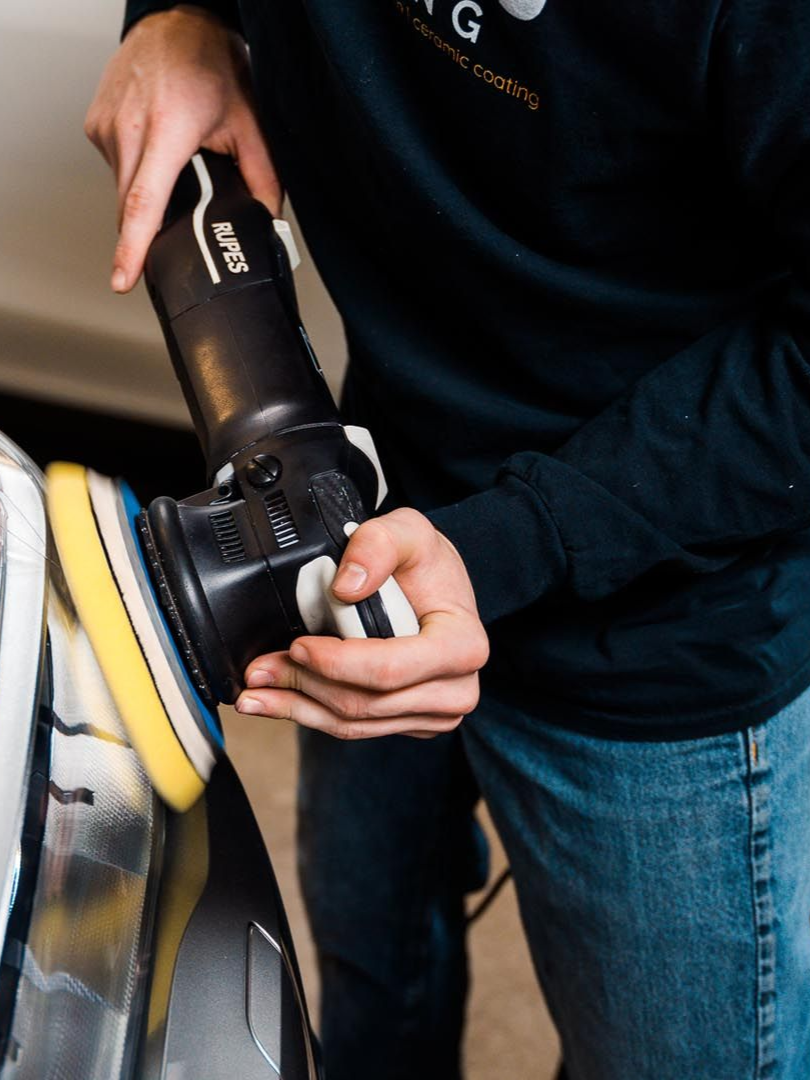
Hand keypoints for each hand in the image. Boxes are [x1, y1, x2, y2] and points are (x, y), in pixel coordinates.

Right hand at [84, 4, 281, 292]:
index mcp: (168, 130)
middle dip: (149, 231)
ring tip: (175, 163)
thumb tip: (271, 221)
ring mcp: (107, 126)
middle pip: (132, 206)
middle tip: (176, 230)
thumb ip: (264, 177)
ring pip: (123, 189)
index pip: (144, 203)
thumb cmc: (208, 62)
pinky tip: (157, 151)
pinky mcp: (94, 125)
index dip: (133, 247)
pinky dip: (136, 172)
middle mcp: (130, 128)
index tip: (122, 279)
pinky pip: (116, 168)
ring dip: (148, 193)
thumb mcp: (249, 121)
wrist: (174, 21)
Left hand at [236, 509, 489, 738]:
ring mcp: (434, 712)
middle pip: (365, 703)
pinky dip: (312, 714)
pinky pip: (356, 729)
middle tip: (257, 671)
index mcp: (462, 646)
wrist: (437, 587)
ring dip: (298, 708)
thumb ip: (378, 544)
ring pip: (354, 724)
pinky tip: (279, 701)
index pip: (389, 670)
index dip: (337, 664)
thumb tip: (345, 587)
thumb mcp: (408, 531)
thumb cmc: (426, 563)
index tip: (296, 646)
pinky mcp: (410, 723)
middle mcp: (456, 689)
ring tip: (254, 693)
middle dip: (303, 687)